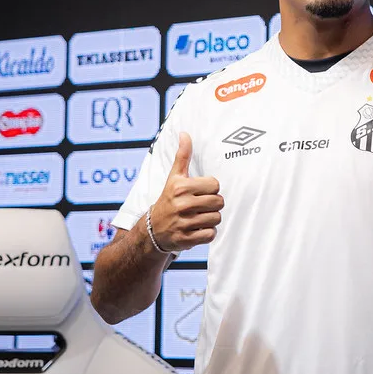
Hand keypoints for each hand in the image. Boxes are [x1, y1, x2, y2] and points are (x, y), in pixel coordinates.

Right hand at [150, 132, 222, 251]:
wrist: (153, 229)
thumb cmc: (169, 199)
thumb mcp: (174, 177)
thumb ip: (182, 156)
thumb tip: (185, 133)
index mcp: (181, 187)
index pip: (215, 185)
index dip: (210, 189)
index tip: (200, 192)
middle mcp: (182, 204)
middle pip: (219, 202)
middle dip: (213, 204)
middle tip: (201, 206)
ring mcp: (184, 223)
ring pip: (217, 218)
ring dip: (211, 219)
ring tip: (199, 217)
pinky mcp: (186, 239)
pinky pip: (211, 234)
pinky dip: (207, 233)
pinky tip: (197, 229)